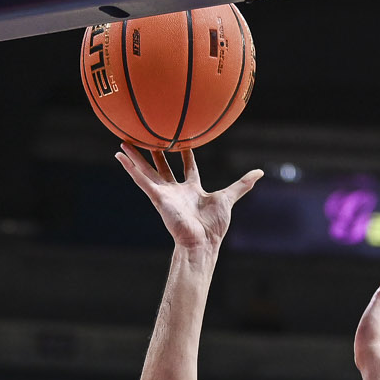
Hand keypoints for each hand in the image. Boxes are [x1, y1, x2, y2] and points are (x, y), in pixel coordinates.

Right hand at [116, 146, 260, 250]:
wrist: (202, 242)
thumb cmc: (214, 226)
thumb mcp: (229, 197)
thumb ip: (242, 185)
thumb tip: (259, 173)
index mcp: (192, 189)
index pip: (188, 167)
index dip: (185, 154)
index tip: (182, 140)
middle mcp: (177, 190)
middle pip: (163, 167)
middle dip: (156, 153)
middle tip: (148, 138)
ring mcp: (165, 193)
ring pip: (148, 171)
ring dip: (136, 157)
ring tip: (124, 142)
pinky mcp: (157, 197)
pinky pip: (141, 180)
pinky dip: (130, 168)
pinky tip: (119, 156)